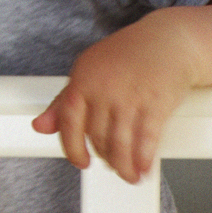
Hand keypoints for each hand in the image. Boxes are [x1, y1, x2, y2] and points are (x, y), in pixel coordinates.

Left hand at [32, 19, 195, 182]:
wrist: (171, 39)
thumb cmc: (130, 55)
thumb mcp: (90, 71)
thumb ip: (63, 101)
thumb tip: (40, 127)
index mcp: (84, 78)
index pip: (69, 122)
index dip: (73, 149)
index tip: (81, 162)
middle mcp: (105, 87)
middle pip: (99, 137)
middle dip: (108, 158)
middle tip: (114, 165)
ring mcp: (131, 95)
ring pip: (121, 144)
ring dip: (125, 166)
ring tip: (130, 173)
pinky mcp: (157, 101)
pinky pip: (147, 139)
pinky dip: (144, 158)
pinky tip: (144, 166)